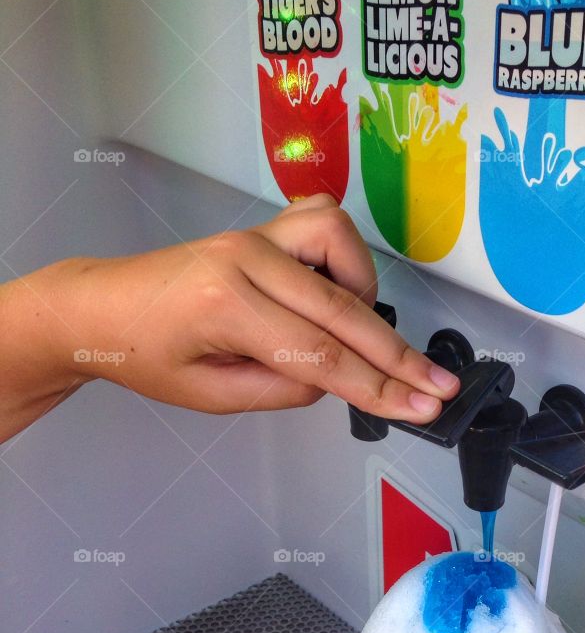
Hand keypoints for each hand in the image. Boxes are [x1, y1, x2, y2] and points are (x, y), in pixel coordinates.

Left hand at [2, 194, 458, 432]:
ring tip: (358, 335)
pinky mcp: (260, 229)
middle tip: (437, 386)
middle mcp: (244, 259)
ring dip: (364, 295)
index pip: (321, 356)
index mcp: (225, 307)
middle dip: (396, 355)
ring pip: (340, 245)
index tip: (421, 407)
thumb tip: (338, 379)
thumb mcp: (212, 397)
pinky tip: (339, 293)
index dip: (378, 388)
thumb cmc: (145, 356)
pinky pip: (323, 225)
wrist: (100, 307)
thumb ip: (283, 389)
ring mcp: (253, 236)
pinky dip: (345, 258)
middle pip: (342, 308)